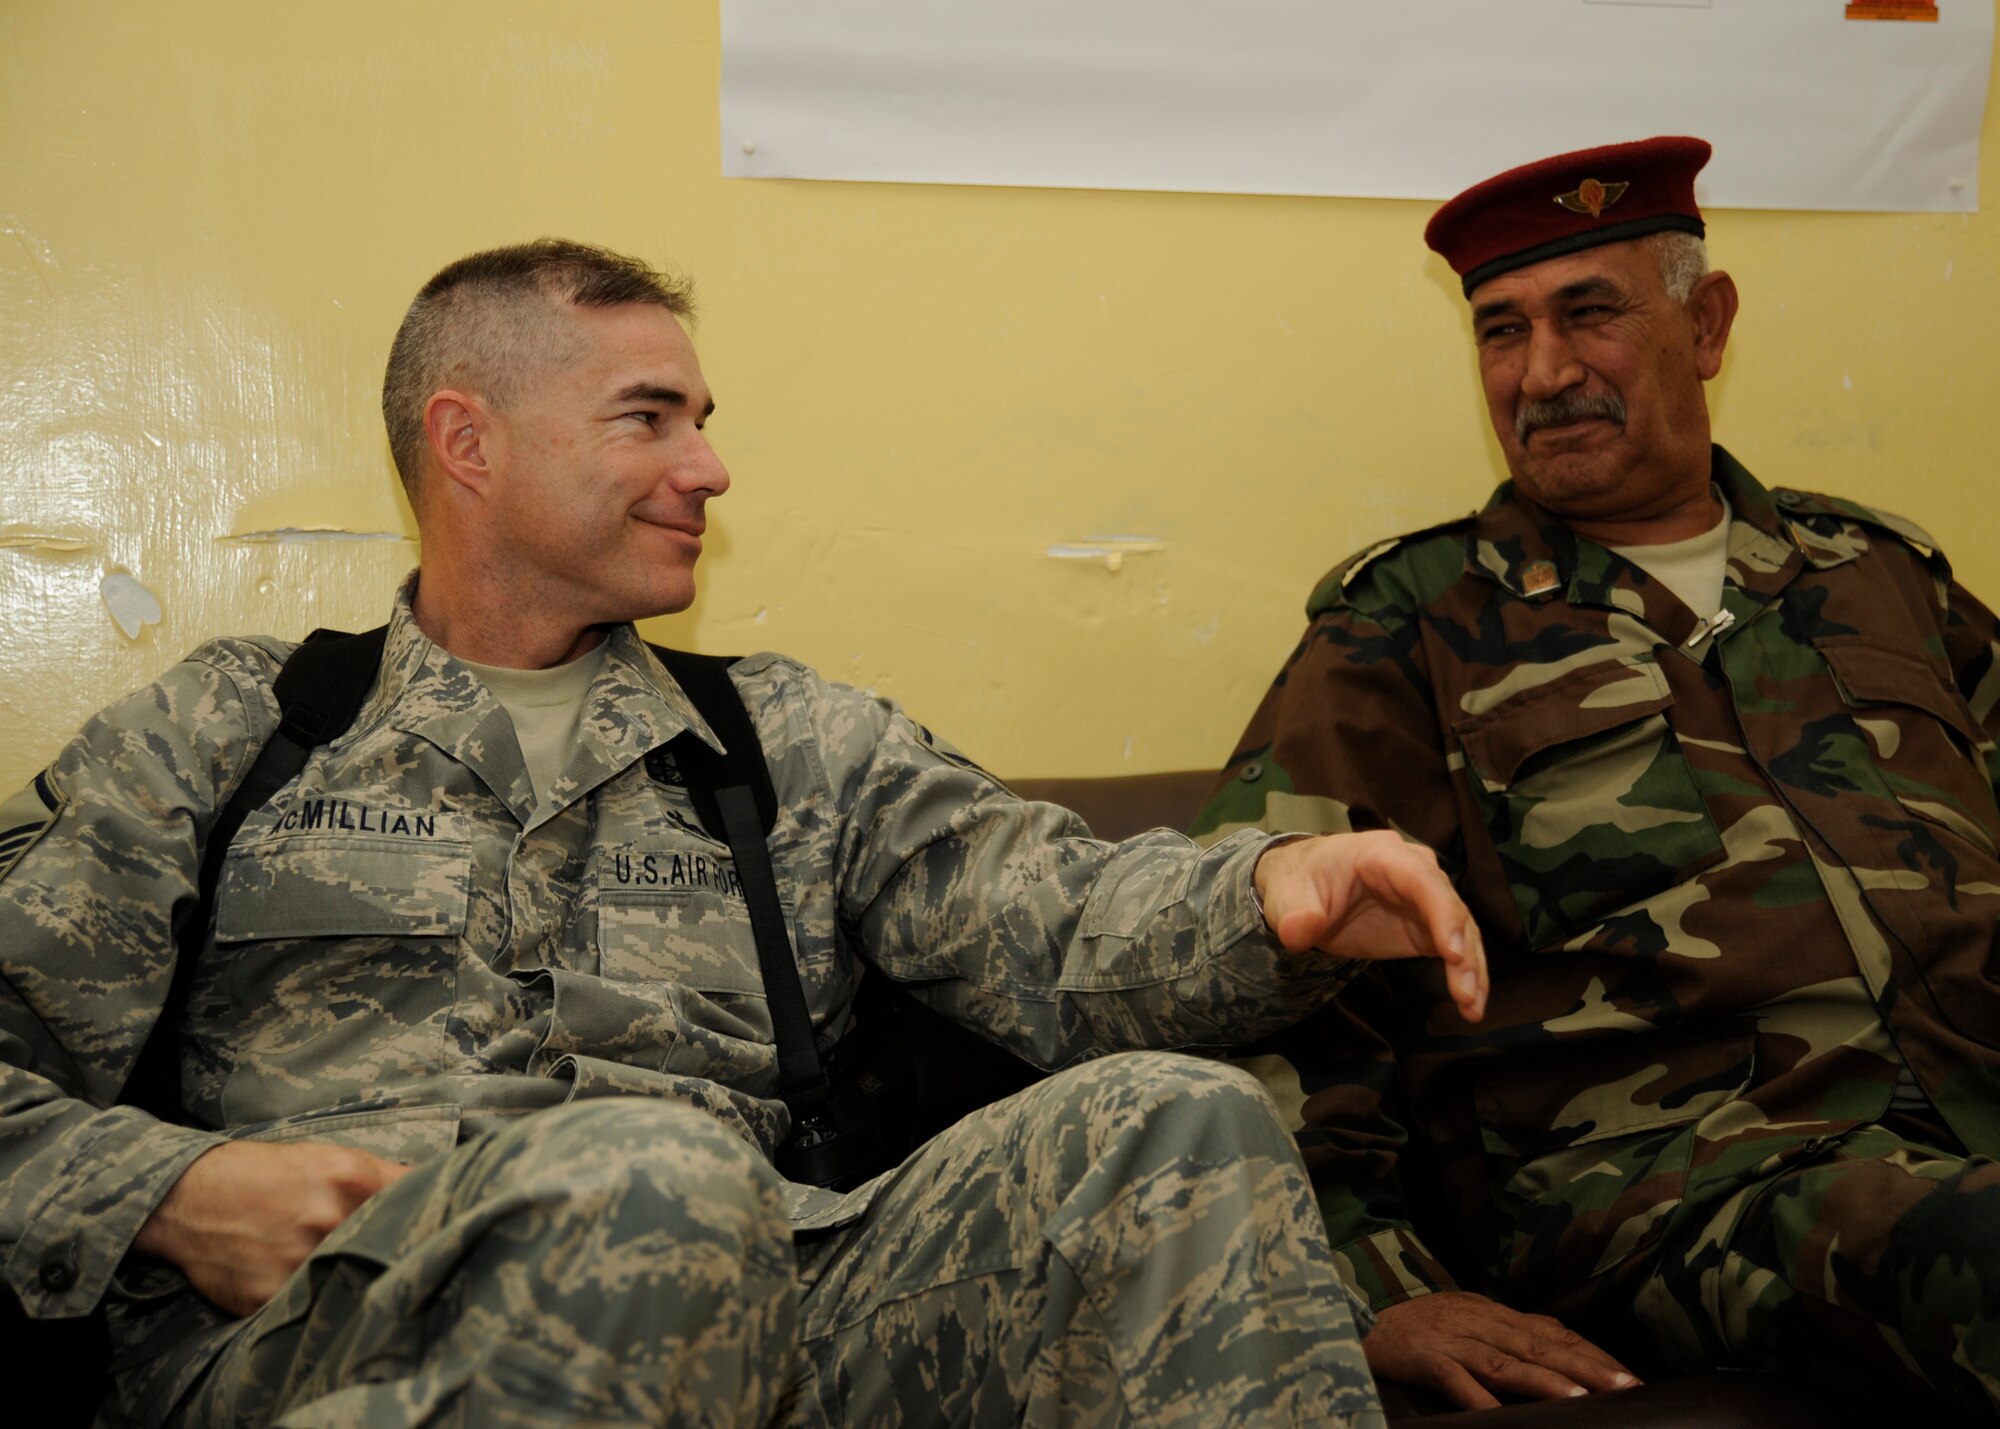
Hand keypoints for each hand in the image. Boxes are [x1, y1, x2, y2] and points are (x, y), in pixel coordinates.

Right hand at [134, 1139, 409, 1316]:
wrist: (190, 1196)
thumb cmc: (267, 1173)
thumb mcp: (332, 1158)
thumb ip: (386, 1177)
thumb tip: (438, 1190)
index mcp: (350, 1180)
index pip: (413, 1210)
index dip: (424, 1226)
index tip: (430, 1237)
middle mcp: (326, 1220)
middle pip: (383, 1252)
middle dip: (385, 1256)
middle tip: (378, 1260)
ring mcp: (295, 1260)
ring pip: (348, 1284)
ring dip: (348, 1282)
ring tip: (336, 1272)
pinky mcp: (266, 1296)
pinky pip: (306, 1307)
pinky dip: (309, 1301)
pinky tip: (299, 1285)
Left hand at [1253, 830, 1487, 1020]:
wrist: (1304, 889)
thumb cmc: (1299, 883)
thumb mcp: (1288, 895)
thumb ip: (1296, 913)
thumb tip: (1297, 932)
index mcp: (1383, 855)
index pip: (1422, 880)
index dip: (1442, 913)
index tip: (1452, 953)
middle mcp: (1416, 871)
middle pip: (1451, 907)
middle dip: (1464, 950)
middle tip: (1467, 993)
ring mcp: (1426, 899)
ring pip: (1462, 930)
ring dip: (1472, 969)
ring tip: (1473, 1009)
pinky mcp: (1427, 925)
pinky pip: (1457, 947)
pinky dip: (1466, 975)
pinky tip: (1470, 1007)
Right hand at [1366, 1290, 1639, 1409]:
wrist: (1353, 1321)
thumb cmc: (1414, 1329)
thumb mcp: (1463, 1321)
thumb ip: (1503, 1335)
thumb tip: (1555, 1352)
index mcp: (1489, 1311)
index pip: (1550, 1331)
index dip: (1590, 1352)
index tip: (1628, 1375)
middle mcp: (1475, 1321)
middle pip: (1537, 1345)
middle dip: (1586, 1366)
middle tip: (1627, 1385)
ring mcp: (1448, 1339)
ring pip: (1503, 1362)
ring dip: (1544, 1381)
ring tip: (1582, 1398)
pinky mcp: (1420, 1358)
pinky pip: (1452, 1379)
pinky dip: (1476, 1397)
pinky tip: (1498, 1416)